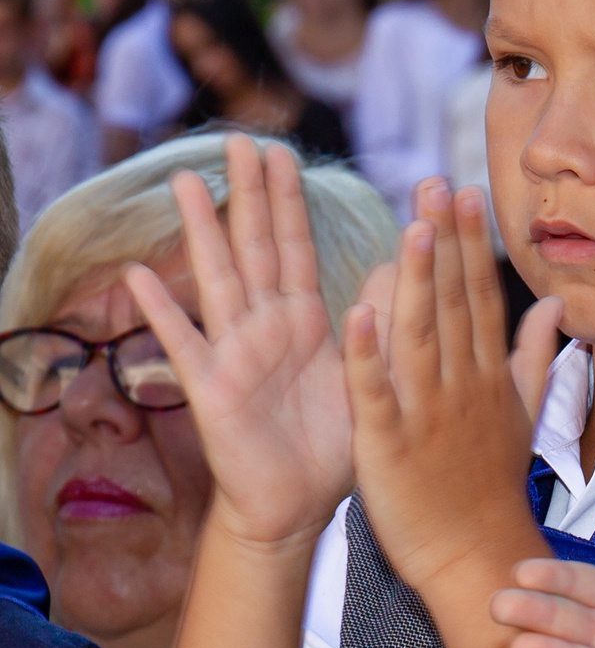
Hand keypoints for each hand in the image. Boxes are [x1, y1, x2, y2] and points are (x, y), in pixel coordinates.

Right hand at [123, 135, 353, 550]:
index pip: (295, 248)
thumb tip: (403, 262)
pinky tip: (139, 276)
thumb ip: (378, 320)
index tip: (283, 150)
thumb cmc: (331, 444)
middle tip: (239, 139)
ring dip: (201, 232)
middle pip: (254, 249)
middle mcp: (264, 328)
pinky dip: (162, 313)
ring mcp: (234, 354)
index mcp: (304, 322)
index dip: (288, 201)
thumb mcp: (365, 374)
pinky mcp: (212, 391)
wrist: (298, 508)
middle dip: (247, 195)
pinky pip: (184, 346)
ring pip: (218, 281)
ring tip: (185, 181)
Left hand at [345, 179, 562, 589]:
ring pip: (420, 335)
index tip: (464, 191)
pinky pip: (376, 392)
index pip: (479, 296)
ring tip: (411, 226)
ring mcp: (427, 413)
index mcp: (487, 375)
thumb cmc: (490, 486)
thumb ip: (534, 356)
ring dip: (415, 279)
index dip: (471, 242)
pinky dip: (367, 354)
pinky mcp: (388, 444)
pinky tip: (358, 312)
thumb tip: (557, 307)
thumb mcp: (524, 415)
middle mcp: (462, 386)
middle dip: (445, 241)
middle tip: (435, 182)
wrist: (474, 554)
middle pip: (452, 302)